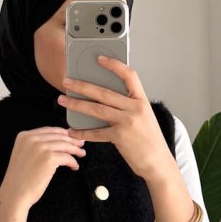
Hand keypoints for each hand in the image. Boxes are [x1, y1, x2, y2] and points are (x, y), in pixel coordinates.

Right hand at [0, 126, 86, 209]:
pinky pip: (67, 157)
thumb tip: (57, 142)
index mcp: (24, 136)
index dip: (62, 133)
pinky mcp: (49, 158)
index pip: (49, 130)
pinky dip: (73, 162)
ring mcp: (40, 147)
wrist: (14, 193)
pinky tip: (74, 166)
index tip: (71, 137)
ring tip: (81, 154)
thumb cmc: (20, 179)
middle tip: (80, 144)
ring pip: (65, 145)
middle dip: (72, 140)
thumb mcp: (23, 155)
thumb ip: (35, 146)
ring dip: (75, 150)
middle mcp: (31, 139)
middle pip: (58, 136)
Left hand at [58, 56, 173, 181]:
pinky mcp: (119, 137)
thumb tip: (103, 98)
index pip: (129, 75)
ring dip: (76, 104)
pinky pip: (96, 132)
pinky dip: (82, 132)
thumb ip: (127, 106)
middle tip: (67, 81)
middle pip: (104, 92)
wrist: (158, 162)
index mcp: (142, 100)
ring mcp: (127, 122)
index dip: (114, 65)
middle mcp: (135, 108)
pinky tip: (72, 130)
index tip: (99, 59)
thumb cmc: (149, 140)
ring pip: (96, 109)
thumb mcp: (144, 117)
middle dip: (82, 85)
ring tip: (62, 100)